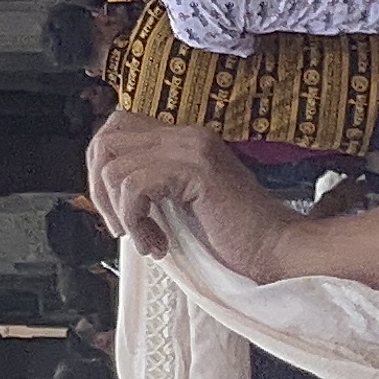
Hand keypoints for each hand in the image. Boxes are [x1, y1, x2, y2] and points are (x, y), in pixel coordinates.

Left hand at [85, 113, 293, 274]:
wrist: (278, 250)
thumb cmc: (236, 235)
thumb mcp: (183, 201)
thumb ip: (153, 184)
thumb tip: (106, 190)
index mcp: (184, 138)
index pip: (117, 128)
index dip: (101, 167)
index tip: (114, 207)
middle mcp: (187, 135)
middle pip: (107, 139)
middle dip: (100, 188)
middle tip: (122, 225)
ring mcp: (193, 149)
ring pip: (116, 166)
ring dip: (121, 212)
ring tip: (147, 238)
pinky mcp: (197, 171)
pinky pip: (135, 186)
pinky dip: (136, 220)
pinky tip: (157, 242)